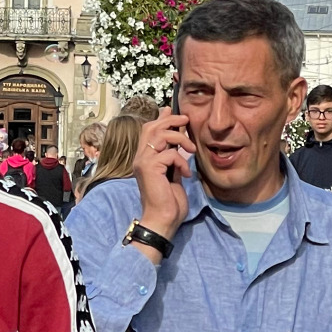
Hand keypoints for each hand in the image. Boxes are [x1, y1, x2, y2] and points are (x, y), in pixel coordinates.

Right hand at [132, 109, 193, 239]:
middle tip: (186, 121)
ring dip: (180, 138)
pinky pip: (169, 153)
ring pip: (160, 135)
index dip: (161, 118)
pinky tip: (186, 174)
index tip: (172, 111)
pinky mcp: (150, 168)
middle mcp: (140, 157)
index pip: (148, 129)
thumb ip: (173, 156)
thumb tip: (179, 140)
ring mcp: (143, 162)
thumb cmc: (169, 201)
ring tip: (191, 150)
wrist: (162, 220)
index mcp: (144, 158)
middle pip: (152, 127)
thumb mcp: (173, 173)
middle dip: (170, 120)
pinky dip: (182, 160)